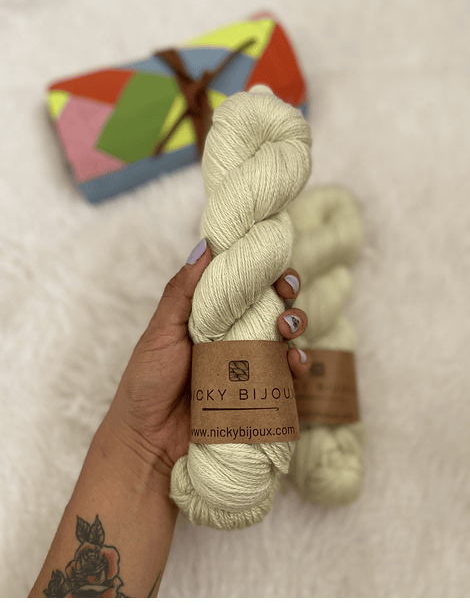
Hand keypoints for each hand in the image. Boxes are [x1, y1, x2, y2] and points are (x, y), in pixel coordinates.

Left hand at [104, 238, 307, 484]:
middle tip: (286, 289)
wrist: (148, 440)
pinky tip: (293, 362)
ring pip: (284, 336)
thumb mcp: (160, 332)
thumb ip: (182, 292)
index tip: (271, 258)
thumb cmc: (148, 382)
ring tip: (287, 327)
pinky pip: (287, 376)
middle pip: (271, 305)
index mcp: (212, 317)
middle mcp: (234, 336)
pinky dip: (297, 366)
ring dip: (294, 323)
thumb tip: (205, 246)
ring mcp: (249, 365)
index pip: (243, 284)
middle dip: (286, 292)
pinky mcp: (260, 394)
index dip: (261, 269)